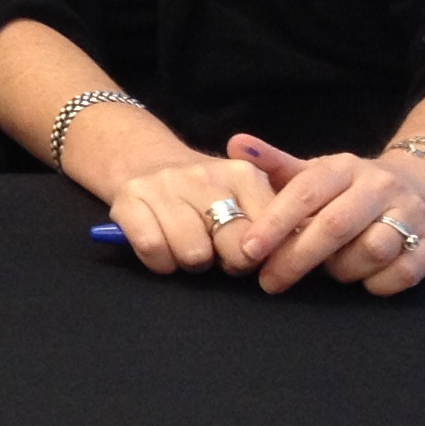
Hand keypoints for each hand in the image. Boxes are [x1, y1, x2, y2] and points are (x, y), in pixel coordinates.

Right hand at [99, 145, 280, 277]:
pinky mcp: (129, 200)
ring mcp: (164, 185)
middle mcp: (204, 174)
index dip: (261, 255)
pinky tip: (163, 248)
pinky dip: (160, 262)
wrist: (147, 162)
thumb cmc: (207, 196)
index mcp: (243, 174)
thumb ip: (272, 223)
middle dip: (229, 262)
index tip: (250, 254)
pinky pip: (154, 251)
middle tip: (218, 254)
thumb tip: (295, 255)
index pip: (268, 233)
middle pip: (233, 247)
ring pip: (193, 254)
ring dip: (191, 263)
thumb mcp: (247, 197)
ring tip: (189, 247)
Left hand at [226, 134, 424, 295]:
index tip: (248, 250)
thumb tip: (235, 145)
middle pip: (334, 226)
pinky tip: (365, 278)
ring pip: (369, 251)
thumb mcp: (319, 172)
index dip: (274, 222)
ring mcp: (412, 214)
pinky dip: (377, 283)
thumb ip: (276, 165)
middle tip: (269, 282)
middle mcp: (380, 186)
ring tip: (331, 270)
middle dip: (297, 258)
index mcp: (345, 167)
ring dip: (342, 270)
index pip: (305, 192)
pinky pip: (400, 275)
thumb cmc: (356, 189)